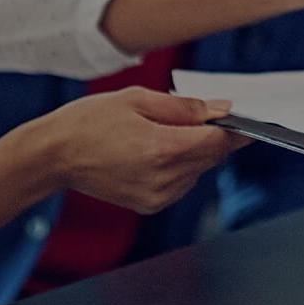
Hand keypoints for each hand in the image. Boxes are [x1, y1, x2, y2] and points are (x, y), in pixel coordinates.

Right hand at [26, 87, 249, 214]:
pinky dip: (180, 166)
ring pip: (198, 170)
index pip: (217, 141)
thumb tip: (220, 109)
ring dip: (195, 151)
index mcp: (161, 149)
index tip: (248, 120)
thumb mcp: (137, 99)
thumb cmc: (89, 121)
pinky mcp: (150, 205)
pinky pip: (182, 183)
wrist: (55, 156)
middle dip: (214, 136)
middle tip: (204, 116)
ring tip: (165, 132)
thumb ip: (184, 106)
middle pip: (211, 157)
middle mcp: (163, 178)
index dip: (235, 129)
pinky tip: (157, 151)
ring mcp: (157, 196)